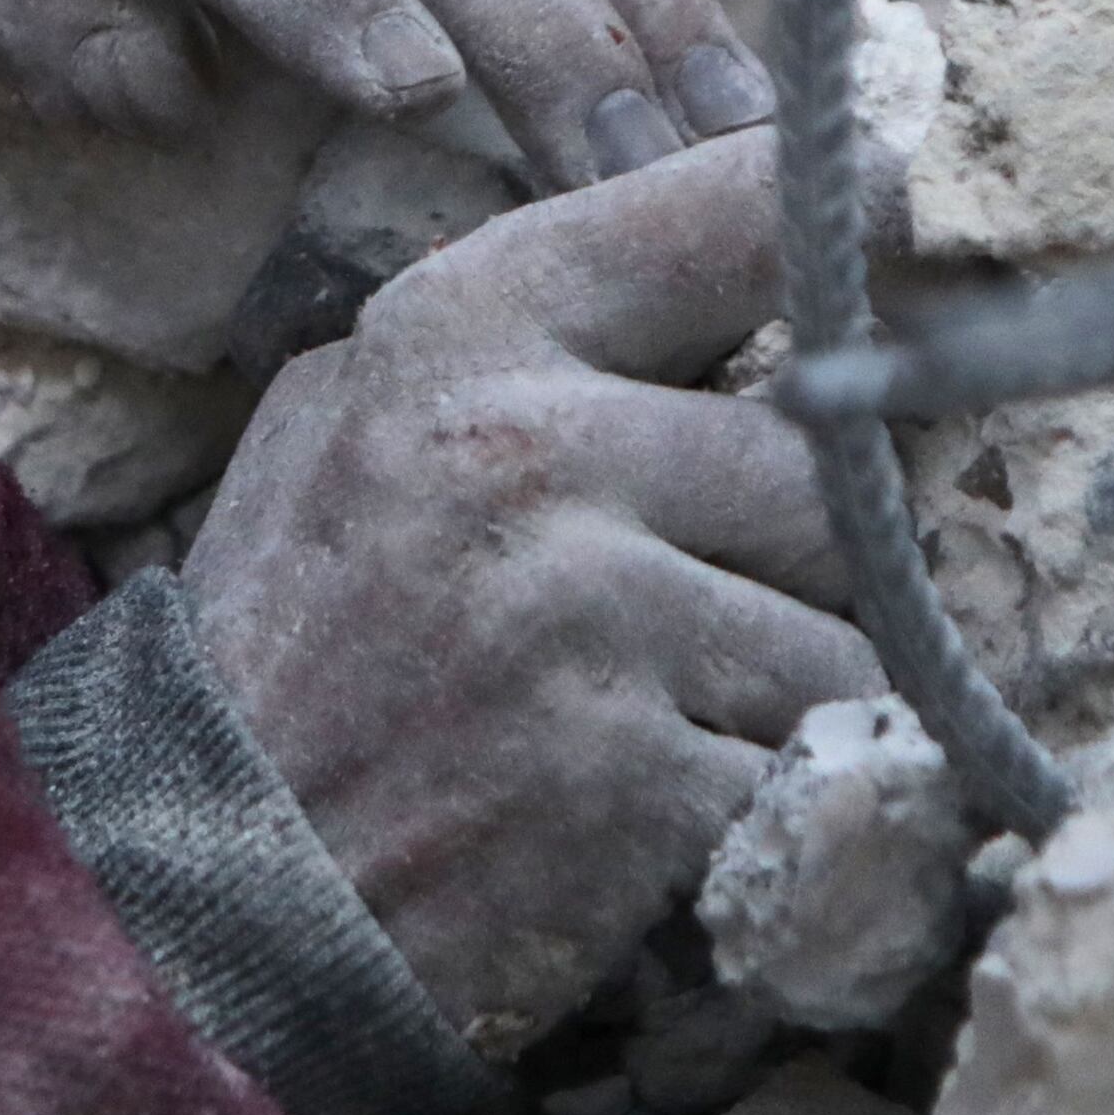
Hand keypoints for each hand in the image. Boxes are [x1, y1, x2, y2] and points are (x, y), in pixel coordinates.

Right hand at [183, 131, 883, 1052]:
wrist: (203, 901)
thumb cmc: (292, 651)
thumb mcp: (351, 424)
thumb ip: (526, 335)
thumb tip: (739, 239)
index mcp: (466, 332)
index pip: (737, 214)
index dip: (855, 231)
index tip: (909, 233)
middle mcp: (535, 451)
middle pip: (830, 465)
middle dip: (807, 553)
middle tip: (714, 611)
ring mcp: (592, 619)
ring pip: (850, 630)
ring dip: (798, 692)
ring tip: (673, 725)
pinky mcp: (637, 779)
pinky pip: (814, 766)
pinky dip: (777, 806)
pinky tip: (670, 819)